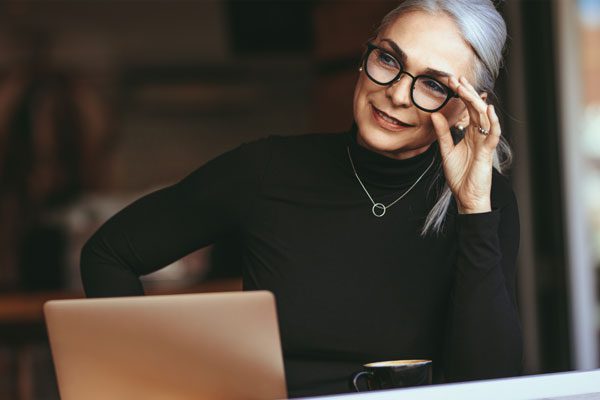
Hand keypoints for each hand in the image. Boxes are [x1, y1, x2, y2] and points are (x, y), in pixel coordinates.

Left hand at [431, 76, 500, 213]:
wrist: (467, 196)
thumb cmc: (460, 175)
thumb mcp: (446, 151)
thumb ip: (442, 133)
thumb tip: (434, 114)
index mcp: (470, 133)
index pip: (466, 109)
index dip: (460, 95)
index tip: (450, 81)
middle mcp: (479, 134)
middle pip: (475, 108)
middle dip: (466, 92)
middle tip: (456, 77)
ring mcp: (484, 142)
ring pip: (483, 117)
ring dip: (475, 101)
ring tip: (466, 88)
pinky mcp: (488, 151)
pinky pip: (492, 134)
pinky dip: (492, 121)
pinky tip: (488, 109)